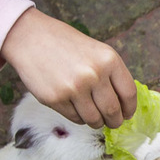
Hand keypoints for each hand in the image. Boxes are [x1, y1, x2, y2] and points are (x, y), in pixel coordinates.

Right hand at [0, 8, 136, 127]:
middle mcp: (94, 74)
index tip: (127, 114)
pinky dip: (78, 118)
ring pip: (94, 119)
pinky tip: (75, 107)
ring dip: (96, 122)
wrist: (30, 37)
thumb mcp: (96, 51)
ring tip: (94, 117)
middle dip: (114, 121)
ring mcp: (75, 88)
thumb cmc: (66, 44)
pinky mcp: (56, 99)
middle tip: (112, 122)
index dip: (129, 108)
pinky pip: (75, 119)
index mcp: (109, 59)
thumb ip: (111, 74)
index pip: (129, 93)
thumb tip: (124, 104)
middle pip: (113, 111)